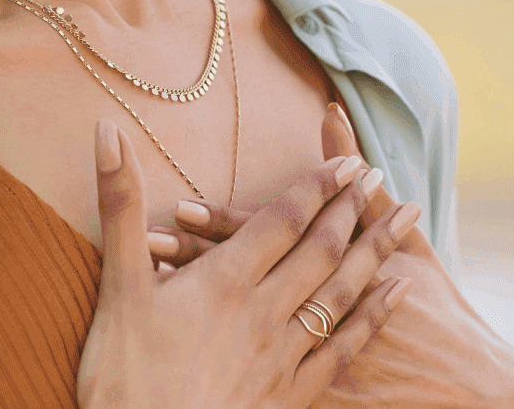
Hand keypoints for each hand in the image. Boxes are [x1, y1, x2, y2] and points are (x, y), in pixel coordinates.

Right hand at [75, 118, 420, 408]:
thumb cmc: (121, 374)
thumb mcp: (116, 284)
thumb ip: (119, 204)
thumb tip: (107, 131)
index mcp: (225, 281)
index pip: (283, 220)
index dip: (318, 186)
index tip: (349, 160)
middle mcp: (264, 312)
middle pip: (321, 250)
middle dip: (352, 209)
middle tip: (379, 176)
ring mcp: (283, 356)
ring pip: (342, 292)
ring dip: (376, 250)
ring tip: (406, 218)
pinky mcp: (290, 395)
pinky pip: (344, 347)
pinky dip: (374, 314)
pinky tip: (395, 294)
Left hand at [147, 104, 513, 408]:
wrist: (465, 386)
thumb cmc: (437, 310)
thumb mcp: (407, 246)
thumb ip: (361, 189)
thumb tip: (332, 114)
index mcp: (330, 273)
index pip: (267, 240)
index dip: (223, 224)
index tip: (181, 206)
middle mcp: (308, 315)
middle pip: (240, 282)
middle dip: (191, 262)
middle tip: (146, 239)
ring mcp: (302, 358)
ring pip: (232, 324)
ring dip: (190, 304)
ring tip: (148, 278)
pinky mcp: (302, 391)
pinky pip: (247, 367)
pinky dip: (212, 350)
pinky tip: (176, 337)